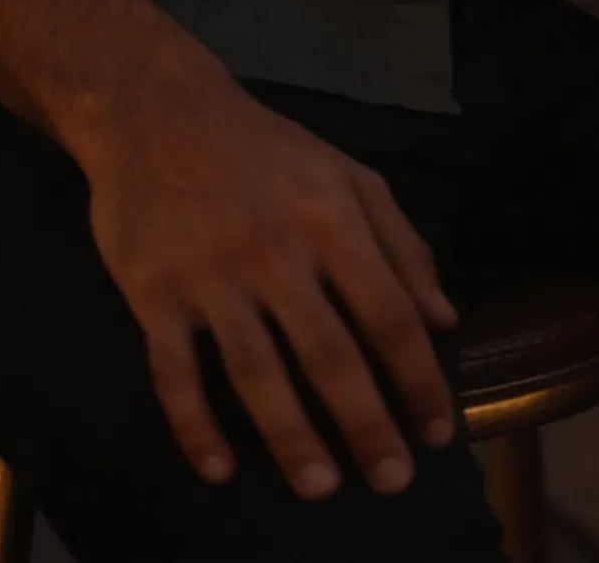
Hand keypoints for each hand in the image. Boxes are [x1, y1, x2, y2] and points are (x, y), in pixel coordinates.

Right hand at [75, 53, 457, 499]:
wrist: (157, 111)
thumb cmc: (265, 149)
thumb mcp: (347, 174)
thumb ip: (401, 243)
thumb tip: (445, 319)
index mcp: (331, 217)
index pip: (388, 313)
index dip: (419, 379)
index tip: (437, 434)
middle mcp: (275, 249)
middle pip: (329, 354)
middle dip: (366, 424)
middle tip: (391, 481)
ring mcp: (211, 274)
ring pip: (257, 372)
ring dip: (290, 436)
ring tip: (319, 487)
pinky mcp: (154, 292)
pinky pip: (175, 372)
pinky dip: (195, 425)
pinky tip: (219, 468)